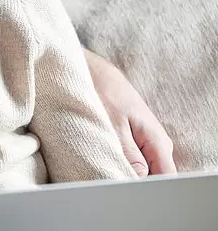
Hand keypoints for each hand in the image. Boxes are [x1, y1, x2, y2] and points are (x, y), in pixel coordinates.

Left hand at [84, 50, 176, 175]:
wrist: (90, 69)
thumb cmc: (102, 91)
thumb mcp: (112, 123)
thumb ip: (127, 153)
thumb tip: (138, 178)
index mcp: (157, 141)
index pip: (165, 178)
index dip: (147, 187)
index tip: (125, 186)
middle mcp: (155, 144)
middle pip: (152, 177)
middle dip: (131, 181)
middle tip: (107, 176)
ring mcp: (144, 141)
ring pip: (139, 168)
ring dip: (120, 169)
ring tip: (100, 164)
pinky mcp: (131, 138)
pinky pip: (129, 158)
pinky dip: (115, 160)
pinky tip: (99, 157)